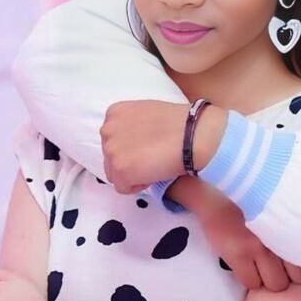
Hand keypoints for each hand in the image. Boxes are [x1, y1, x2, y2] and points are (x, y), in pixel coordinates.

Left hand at [101, 100, 226, 193]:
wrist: (192, 134)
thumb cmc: (180, 123)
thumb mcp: (148, 113)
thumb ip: (135, 125)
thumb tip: (136, 143)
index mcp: (114, 113)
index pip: (114, 140)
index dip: (132, 149)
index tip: (149, 148)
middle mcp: (107, 130)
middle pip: (111, 158)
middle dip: (130, 162)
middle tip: (153, 159)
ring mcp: (111, 151)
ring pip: (115, 174)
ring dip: (134, 174)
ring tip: (155, 165)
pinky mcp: (120, 170)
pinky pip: (124, 187)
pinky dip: (139, 185)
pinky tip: (155, 173)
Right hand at [167, 178, 300, 291]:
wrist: (218, 182)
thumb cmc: (252, 187)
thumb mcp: (281, 201)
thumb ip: (295, 217)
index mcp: (293, 224)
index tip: (295, 256)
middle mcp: (282, 237)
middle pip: (299, 277)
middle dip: (290, 273)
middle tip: (280, 264)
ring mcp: (260, 247)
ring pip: (277, 284)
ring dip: (271, 278)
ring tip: (264, 268)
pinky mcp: (238, 254)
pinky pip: (252, 283)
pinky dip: (251, 279)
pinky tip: (247, 268)